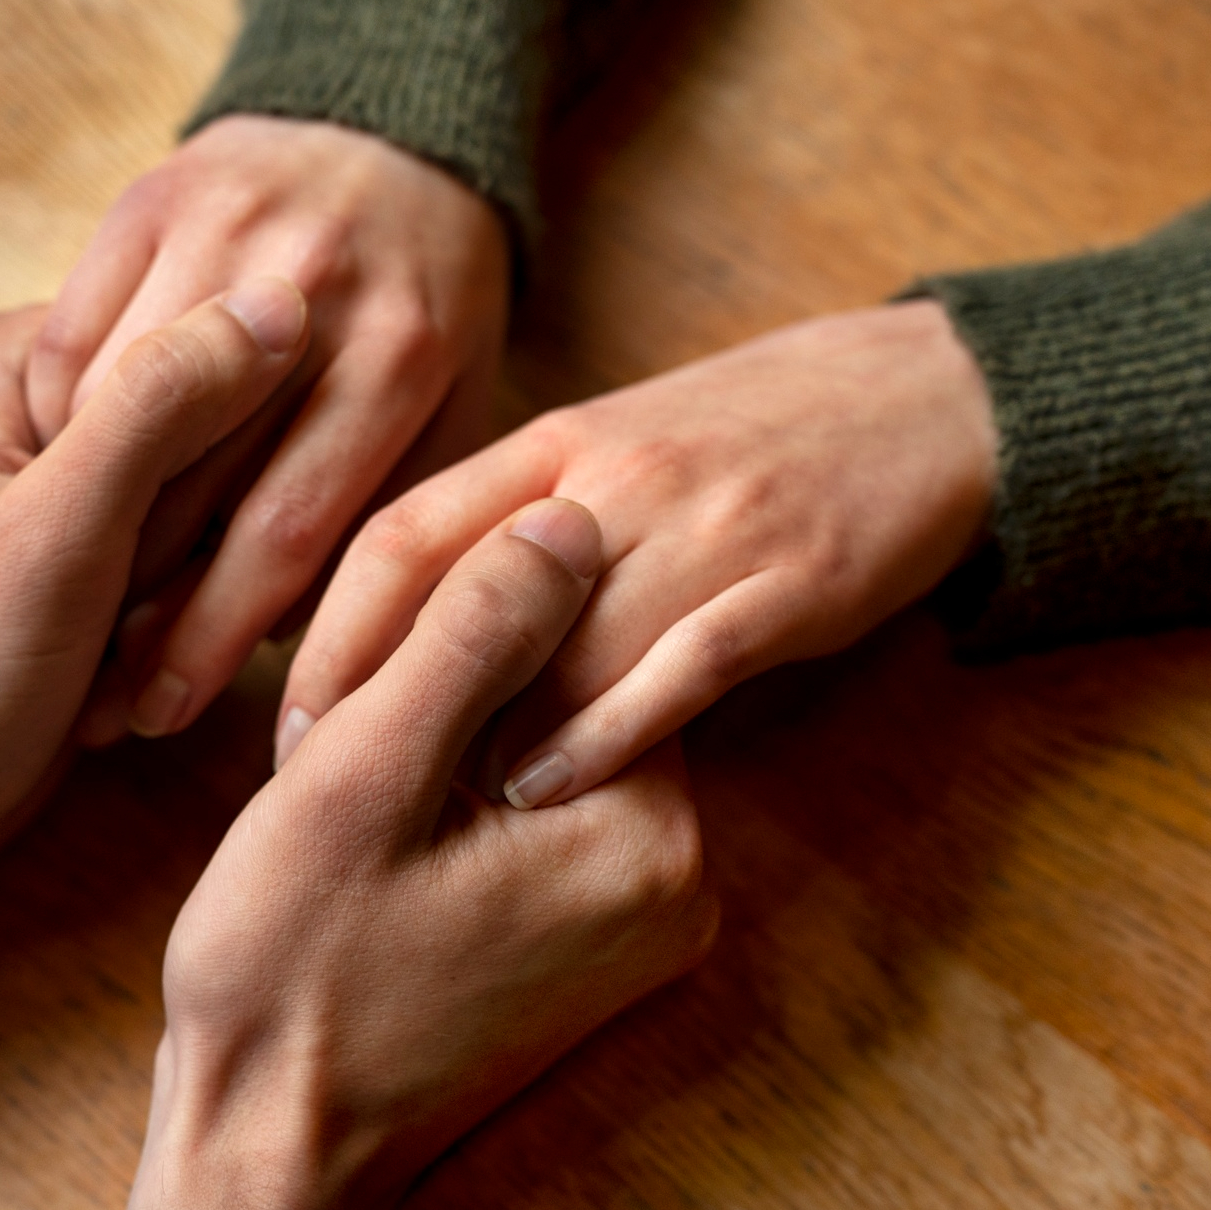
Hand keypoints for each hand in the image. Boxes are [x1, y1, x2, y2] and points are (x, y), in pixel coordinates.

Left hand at [0, 278, 309, 935]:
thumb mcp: (55, 532)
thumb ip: (160, 408)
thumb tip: (283, 301)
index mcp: (19, 354)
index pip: (192, 335)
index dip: (220, 442)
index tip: (155, 549)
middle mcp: (48, 400)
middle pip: (213, 421)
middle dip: (203, 534)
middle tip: (130, 623)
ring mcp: (80, 481)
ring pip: (219, 499)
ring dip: (199, 590)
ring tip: (122, 662)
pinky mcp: (108, 557)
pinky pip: (201, 559)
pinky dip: (191, 622)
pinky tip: (143, 678)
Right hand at [25, 114, 510, 745]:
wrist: (391, 129)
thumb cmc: (430, 299)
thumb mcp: (460, 400)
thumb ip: (401, 506)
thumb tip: (314, 642)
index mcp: (400, 353)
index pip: (290, 529)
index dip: (220, 635)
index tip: (172, 709)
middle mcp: (311, 287)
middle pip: (196, 479)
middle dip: (143, 604)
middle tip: (106, 695)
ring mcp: (224, 229)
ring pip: (117, 407)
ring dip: (82, 521)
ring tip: (67, 615)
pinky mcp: (150, 197)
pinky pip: (74, 329)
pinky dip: (55, 417)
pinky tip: (58, 489)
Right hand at [125, 499, 717, 1209]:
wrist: (267, 1146)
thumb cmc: (293, 971)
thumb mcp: (363, 778)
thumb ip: (472, 637)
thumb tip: (573, 516)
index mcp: (650, 832)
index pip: (599, 633)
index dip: (469, 614)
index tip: (370, 671)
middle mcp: (679, 879)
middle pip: (580, 687)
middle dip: (461, 681)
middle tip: (347, 742)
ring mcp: (640, 919)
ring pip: (551, 742)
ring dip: (456, 735)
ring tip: (356, 788)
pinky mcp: (592, 941)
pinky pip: (541, 813)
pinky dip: (466, 795)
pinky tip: (387, 827)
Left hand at [278, 300, 998, 807]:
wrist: (926, 395)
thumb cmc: (750, 434)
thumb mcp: (617, 447)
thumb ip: (516, 519)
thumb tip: (407, 620)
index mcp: (557, 442)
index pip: (404, 532)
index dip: (329, 631)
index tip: (283, 718)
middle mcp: (612, 479)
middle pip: (458, 591)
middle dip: (377, 694)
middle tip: (316, 784)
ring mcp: (704, 526)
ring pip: (561, 638)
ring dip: (481, 733)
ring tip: (418, 814)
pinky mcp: (790, 578)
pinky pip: (681, 661)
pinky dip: (608, 730)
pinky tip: (550, 789)